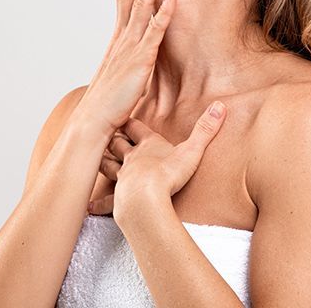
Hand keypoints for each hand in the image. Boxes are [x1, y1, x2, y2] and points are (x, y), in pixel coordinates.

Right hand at [73, 0, 175, 138]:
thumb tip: (129, 58)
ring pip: (142, 6)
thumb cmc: (106, 105)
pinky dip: (164, 12)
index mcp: (117, 39)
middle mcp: (122, 38)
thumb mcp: (118, 76)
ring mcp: (131, 47)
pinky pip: (155, 31)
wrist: (93, 123)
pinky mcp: (141, 61)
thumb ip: (125, 62)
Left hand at [88, 101, 227, 217]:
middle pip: (118, 143)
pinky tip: (90, 205)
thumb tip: (221, 106)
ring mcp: (122, 178)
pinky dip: (99, 202)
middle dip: (112, 137)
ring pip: (108, 166)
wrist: (145, 198)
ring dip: (103, 161)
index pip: (136, 127)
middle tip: (106, 132)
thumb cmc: (168, 173)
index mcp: (147, 145)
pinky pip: (107, 200)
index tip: (123, 112)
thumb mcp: (192, 150)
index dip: (130, 120)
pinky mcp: (119, 197)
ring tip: (96, 157)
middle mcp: (131, 158)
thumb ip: (206, 129)